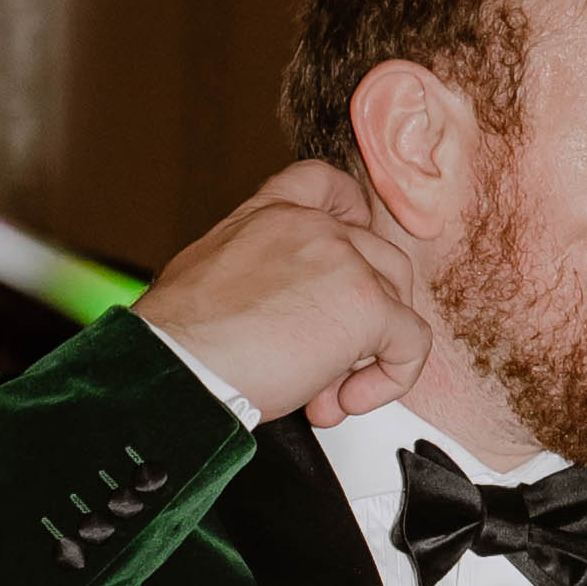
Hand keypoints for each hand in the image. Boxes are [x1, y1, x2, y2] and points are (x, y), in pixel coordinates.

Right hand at [136, 158, 432, 427]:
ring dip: (369, 356)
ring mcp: (344, 262)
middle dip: (360, 319)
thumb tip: (285, 319)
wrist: (175, 366)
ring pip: (397, 301)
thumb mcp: (212, 277)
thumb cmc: (180, 341)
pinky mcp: (366, 305)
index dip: (351, 214)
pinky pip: (411, 343)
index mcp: (270, 216)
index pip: (326, 185)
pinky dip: (391, 379)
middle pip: (377, 259)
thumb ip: (261, 276)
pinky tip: (347, 401)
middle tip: (323, 366)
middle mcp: (312, 228)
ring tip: (327, 393)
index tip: (352, 253)